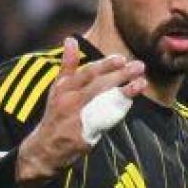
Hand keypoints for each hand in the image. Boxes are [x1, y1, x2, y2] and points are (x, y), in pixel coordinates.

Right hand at [15, 39, 146, 187]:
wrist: (45, 148)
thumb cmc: (57, 114)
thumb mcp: (57, 88)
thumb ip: (67, 65)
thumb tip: (71, 39)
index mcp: (63, 88)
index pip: (85, 73)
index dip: (104, 66)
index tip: (121, 58)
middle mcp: (68, 102)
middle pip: (97, 85)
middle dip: (119, 75)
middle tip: (139, 66)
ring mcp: (75, 119)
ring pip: (102, 102)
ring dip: (124, 91)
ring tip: (142, 82)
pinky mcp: (83, 135)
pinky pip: (103, 122)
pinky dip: (118, 111)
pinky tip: (131, 102)